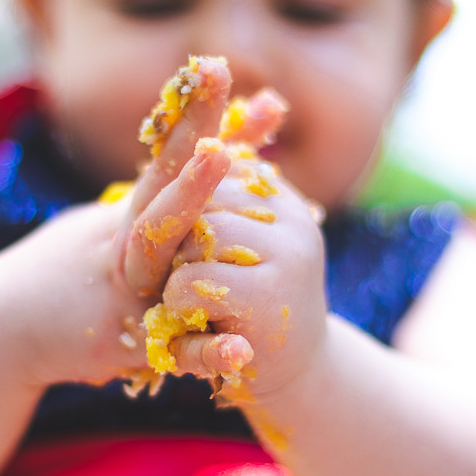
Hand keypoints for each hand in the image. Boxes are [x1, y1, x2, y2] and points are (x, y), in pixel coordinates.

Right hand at [0, 57, 241, 388]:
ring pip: (161, 249)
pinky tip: (241, 354)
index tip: (216, 63)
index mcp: (127, 213)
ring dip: (189, 204)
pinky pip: (175, 349)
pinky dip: (207, 354)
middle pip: (162, 188)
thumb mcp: (111, 222)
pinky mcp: (120, 339)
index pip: (165, 153)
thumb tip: (205, 147)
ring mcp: (121, 287)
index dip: (193, 111)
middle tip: (219, 91)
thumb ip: (160, 191)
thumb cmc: (67, 267)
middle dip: (194, 144)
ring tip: (221, 164)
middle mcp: (124, 241)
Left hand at [157, 89, 329, 398]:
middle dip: (183, 242)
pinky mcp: (268, 298)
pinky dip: (179, 307)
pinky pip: (189, 283)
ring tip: (205, 302)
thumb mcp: (247, 237)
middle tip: (200, 281)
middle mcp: (292, 220)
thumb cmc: (259, 302)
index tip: (203, 250)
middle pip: (199, 202)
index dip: (190, 211)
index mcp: (281, 198)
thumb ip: (236, 178)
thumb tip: (260, 99)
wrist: (296, 376)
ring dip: (178, 277)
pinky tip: (203, 322)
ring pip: (192, 240)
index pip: (211, 168)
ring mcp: (286, 257)